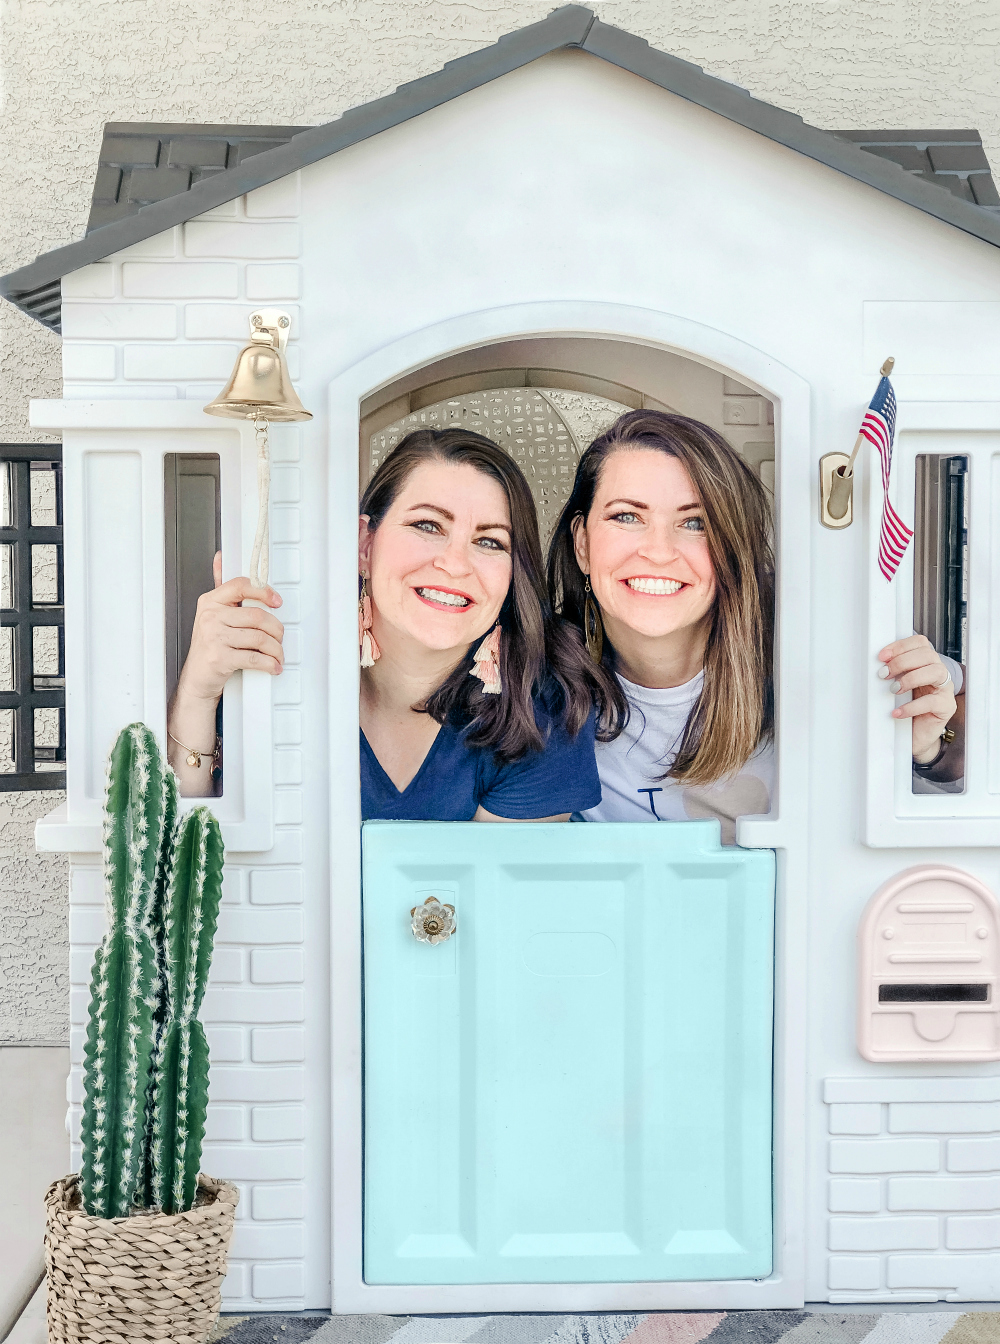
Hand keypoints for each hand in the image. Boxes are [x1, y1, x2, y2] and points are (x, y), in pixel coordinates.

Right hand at [175, 552, 283, 704]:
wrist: (197, 677)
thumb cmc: (209, 644)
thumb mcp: (212, 613)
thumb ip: (222, 588)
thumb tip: (221, 558)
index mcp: (211, 601)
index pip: (241, 586)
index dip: (264, 591)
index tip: (276, 601)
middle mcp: (210, 617)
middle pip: (257, 616)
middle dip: (276, 629)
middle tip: (280, 637)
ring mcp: (214, 637)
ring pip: (259, 638)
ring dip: (276, 649)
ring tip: (277, 654)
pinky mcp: (220, 658)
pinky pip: (254, 657)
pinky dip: (269, 663)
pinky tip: (273, 665)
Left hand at [877, 634, 956, 763]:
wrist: (913, 737)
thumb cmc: (905, 709)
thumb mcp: (896, 686)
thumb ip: (892, 674)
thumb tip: (877, 665)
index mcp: (926, 664)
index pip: (920, 643)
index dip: (901, 646)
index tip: (882, 656)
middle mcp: (938, 673)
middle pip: (928, 655)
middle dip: (902, 662)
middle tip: (885, 674)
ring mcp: (945, 690)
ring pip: (936, 672)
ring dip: (911, 678)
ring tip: (894, 690)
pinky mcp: (946, 707)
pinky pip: (932, 702)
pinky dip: (912, 706)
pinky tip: (897, 712)